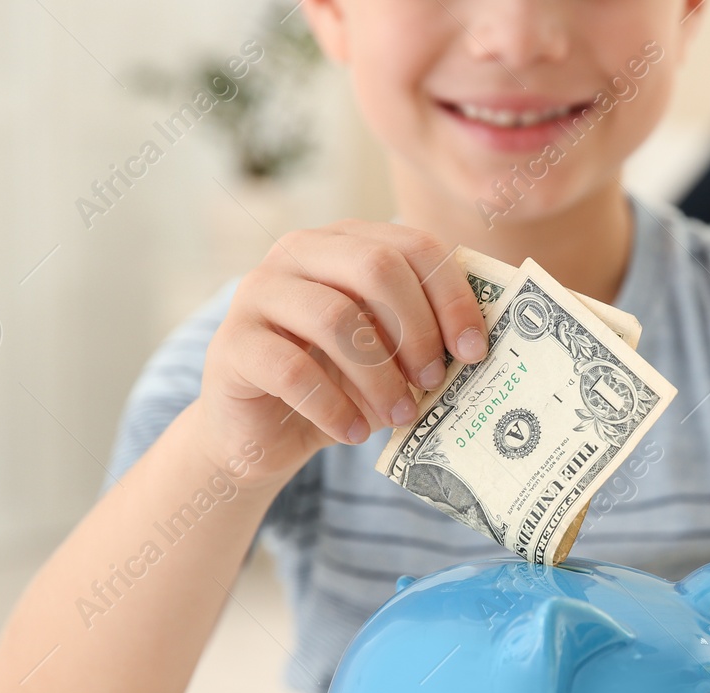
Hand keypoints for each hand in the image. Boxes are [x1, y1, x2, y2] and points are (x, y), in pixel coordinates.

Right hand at [196, 219, 489, 484]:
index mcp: (346, 242)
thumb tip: (477, 347)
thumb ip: (426, 339)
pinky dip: (334, 408)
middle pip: (375, 267)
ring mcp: (259, 293)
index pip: (413, 246)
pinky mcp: (232, 345)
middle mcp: (298, 252)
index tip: (473, 351)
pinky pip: (293, 371)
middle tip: (435, 382)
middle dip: (416, 329)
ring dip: (379, 376)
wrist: (260, 431)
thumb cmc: (336, 385)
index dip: (451, 297)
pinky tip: (353, 433)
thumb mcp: (391, 357)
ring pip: (335, 318)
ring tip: (400, 416)